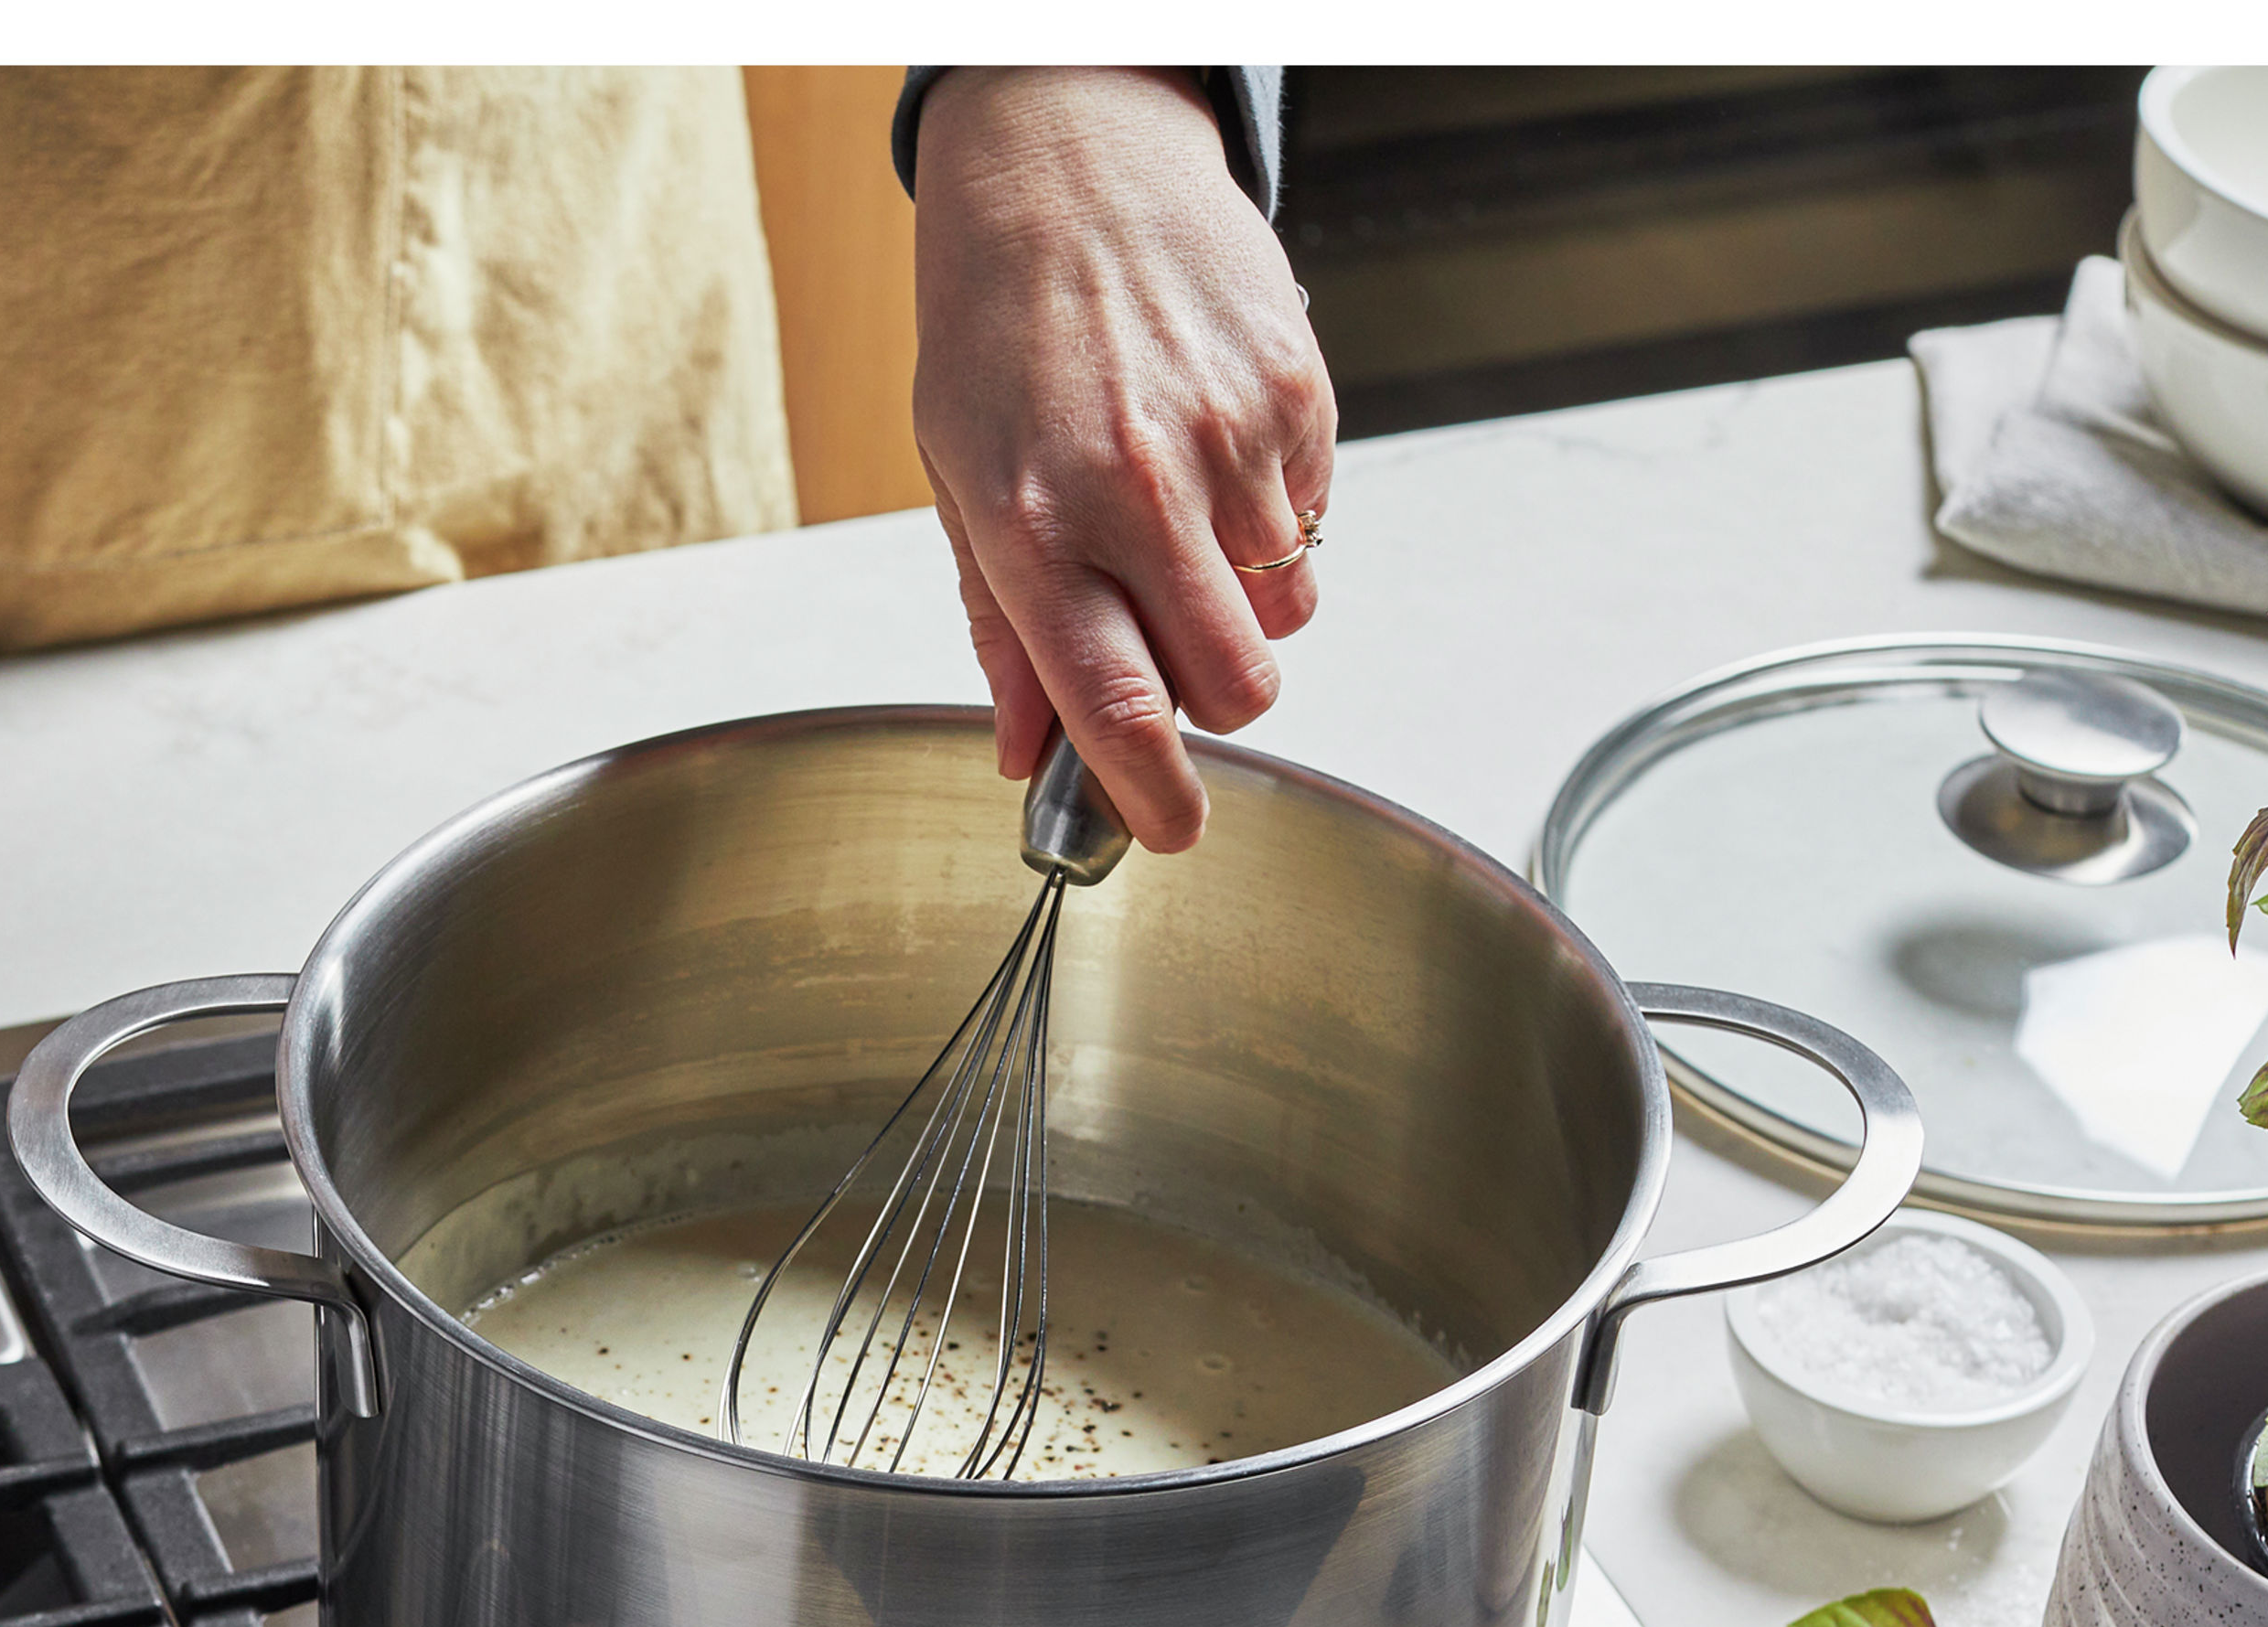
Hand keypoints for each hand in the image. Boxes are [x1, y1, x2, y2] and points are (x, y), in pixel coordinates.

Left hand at [912, 67, 1336, 850]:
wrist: (1068, 152)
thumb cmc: (998, 323)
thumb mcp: (958, 478)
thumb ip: (1001, 629)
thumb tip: (1025, 752)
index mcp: (1034, 523)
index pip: (1116, 708)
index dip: (1153, 798)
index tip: (1166, 832)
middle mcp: (1134, 489)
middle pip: (1235, 687)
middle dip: (1212, 702)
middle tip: (1167, 644)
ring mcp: (1226, 441)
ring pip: (1282, 618)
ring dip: (1242, 608)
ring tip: (1182, 526)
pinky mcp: (1294, 398)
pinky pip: (1309, 531)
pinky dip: (1270, 525)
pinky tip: (1212, 455)